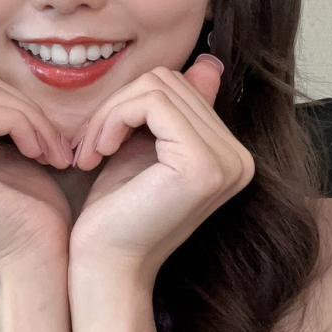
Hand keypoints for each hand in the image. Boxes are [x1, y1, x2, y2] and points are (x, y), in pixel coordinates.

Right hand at [0, 64, 75, 277]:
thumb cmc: (30, 209)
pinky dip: (22, 124)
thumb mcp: (1, 149)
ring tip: (52, 151)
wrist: (40, 260)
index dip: (11, 98)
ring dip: (29, 117)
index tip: (43, 133)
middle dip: (23, 106)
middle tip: (55, 144)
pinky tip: (40, 154)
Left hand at [67, 56, 254, 285]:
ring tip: (92, 150)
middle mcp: (240, 158)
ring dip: (112, 113)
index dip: (131, 103)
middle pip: (171, 82)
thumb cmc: (116, 213)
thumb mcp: (145, 149)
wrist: (104, 267)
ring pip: (158, 88)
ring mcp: (227, 162)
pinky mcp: (202, 164)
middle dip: (120, 106)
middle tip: (90, 145)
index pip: (182, 87)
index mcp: (230, 155)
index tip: (101, 139)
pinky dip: (114, 119)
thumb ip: (174, 110)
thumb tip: (208, 64)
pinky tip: (97, 154)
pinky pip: (151, 103)